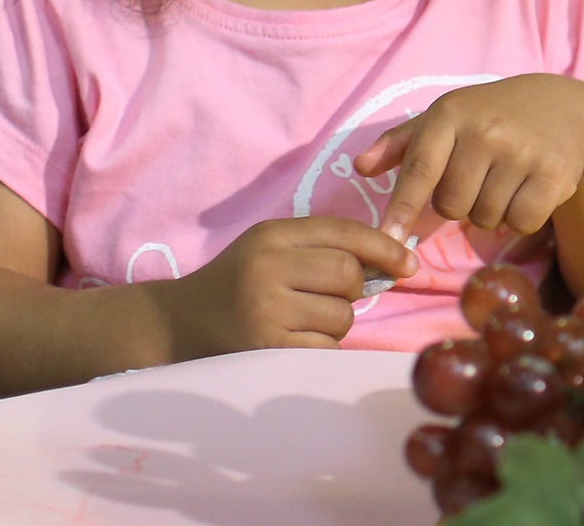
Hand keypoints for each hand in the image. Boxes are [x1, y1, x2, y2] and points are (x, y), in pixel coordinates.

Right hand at [159, 216, 417, 359]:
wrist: (174, 327)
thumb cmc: (236, 283)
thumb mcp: (270, 248)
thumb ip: (322, 246)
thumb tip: (392, 263)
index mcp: (271, 236)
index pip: (343, 232)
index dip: (383, 246)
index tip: (408, 264)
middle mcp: (267, 269)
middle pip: (348, 274)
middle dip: (352, 288)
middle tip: (327, 296)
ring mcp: (265, 312)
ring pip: (341, 316)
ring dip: (334, 322)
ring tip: (300, 320)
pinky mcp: (266, 351)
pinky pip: (324, 349)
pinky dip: (319, 348)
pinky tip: (292, 342)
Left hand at [354, 75, 583, 242]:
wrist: (566, 106)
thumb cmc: (493, 116)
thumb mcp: (448, 118)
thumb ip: (401, 144)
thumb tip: (360, 167)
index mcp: (451, 114)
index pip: (420, 170)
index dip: (402, 208)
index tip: (387, 239)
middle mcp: (486, 130)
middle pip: (452, 206)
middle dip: (461, 202)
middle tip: (481, 176)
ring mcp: (522, 151)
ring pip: (486, 218)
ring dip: (493, 210)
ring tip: (508, 179)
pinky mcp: (554, 173)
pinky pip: (521, 222)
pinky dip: (523, 217)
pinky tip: (530, 189)